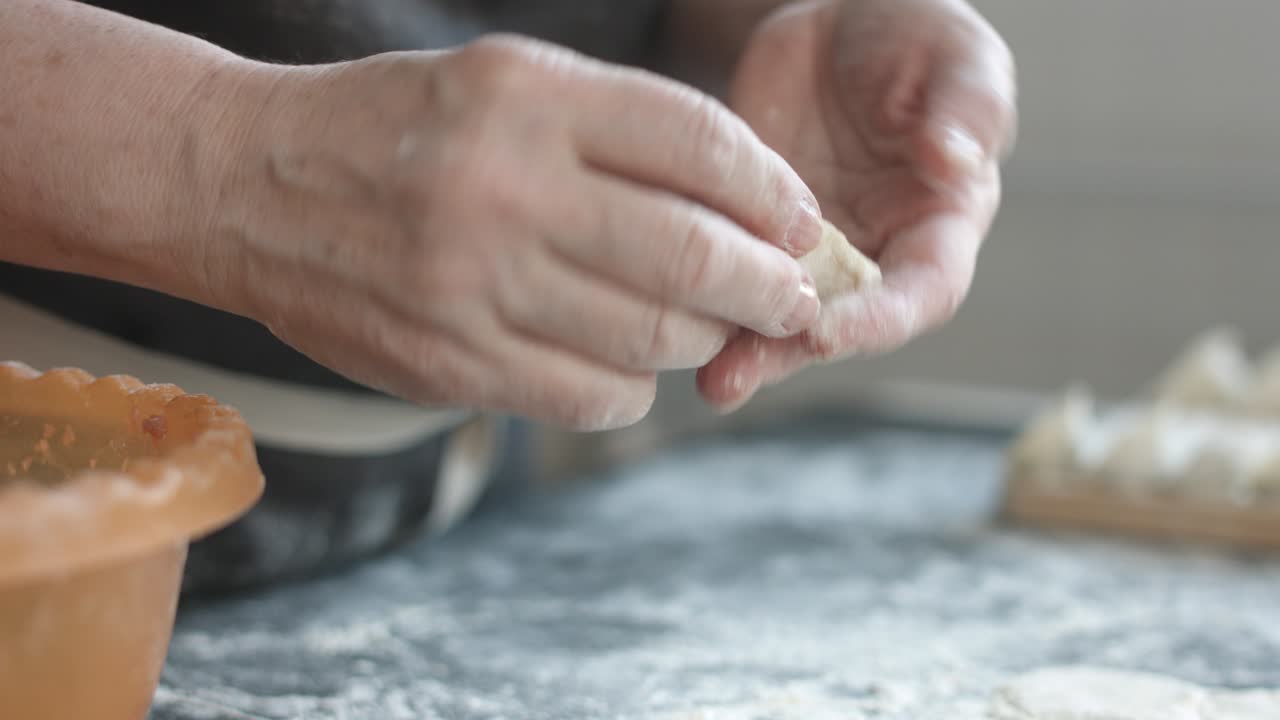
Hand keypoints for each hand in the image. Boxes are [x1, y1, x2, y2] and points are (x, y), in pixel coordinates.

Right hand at [203, 36, 824, 429]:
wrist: (249, 186)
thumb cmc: (398, 129)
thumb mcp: (503, 82)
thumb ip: (618, 129)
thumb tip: (747, 205)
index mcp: (527, 96)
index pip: (698, 142)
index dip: (773, 189)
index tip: (801, 219)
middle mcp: (505, 187)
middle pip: (692, 254)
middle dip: (771, 284)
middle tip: (794, 295)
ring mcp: (475, 284)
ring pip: (653, 337)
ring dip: (708, 339)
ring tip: (713, 327)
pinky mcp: (452, 362)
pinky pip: (593, 395)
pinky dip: (637, 386)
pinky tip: (631, 363)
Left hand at [697, 0, 1016, 409]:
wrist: (836, 23)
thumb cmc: (916, 39)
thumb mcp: (958, 58)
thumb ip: (969, 108)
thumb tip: (955, 162)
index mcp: (939, 226)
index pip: (922, 292)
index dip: (877, 320)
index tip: (827, 334)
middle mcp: (875, 253)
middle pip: (840, 324)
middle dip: (789, 352)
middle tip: (738, 371)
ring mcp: (809, 250)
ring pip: (778, 313)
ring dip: (743, 348)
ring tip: (707, 375)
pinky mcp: (752, 231)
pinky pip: (728, 270)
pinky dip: (699, 296)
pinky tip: (661, 312)